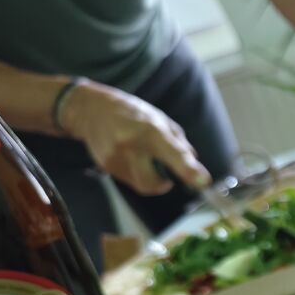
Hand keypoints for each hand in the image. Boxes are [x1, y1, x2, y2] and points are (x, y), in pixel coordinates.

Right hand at [58, 81, 209, 195]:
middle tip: (166, 178)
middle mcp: (131, 144)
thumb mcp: (159, 118)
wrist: (90, 110)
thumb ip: (178, 141)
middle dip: (161, 185)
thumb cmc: (131, 112)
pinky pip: (129, 180)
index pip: (173, 152)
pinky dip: (135, 173)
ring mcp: (115, 157)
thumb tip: (194, 162)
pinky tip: (128, 155)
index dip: (188, 169)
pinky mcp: (106, 165)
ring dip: (148, 177)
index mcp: (151, 129)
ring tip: (140, 155)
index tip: (204, 181)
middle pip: (152, 183)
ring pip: (141, 184)